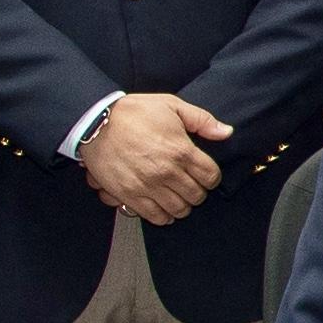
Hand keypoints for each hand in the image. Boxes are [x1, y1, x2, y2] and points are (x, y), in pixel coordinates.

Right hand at [77, 91, 232, 224]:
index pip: (211, 177)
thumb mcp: (171, 105)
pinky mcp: (130, 196)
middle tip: (190, 184)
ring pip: (179, 210)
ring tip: (177, 195)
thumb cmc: (133, 112)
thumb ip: (202, 120)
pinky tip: (162, 206)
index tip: (205, 174)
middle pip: (197, 196)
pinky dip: (164, 215)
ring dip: (182, 204)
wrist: (96, 122)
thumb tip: (226, 132)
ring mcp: (149, 186)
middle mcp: (167, 172)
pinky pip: (156, 217)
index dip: (211, 177)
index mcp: (181, 150)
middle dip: (198, 191)